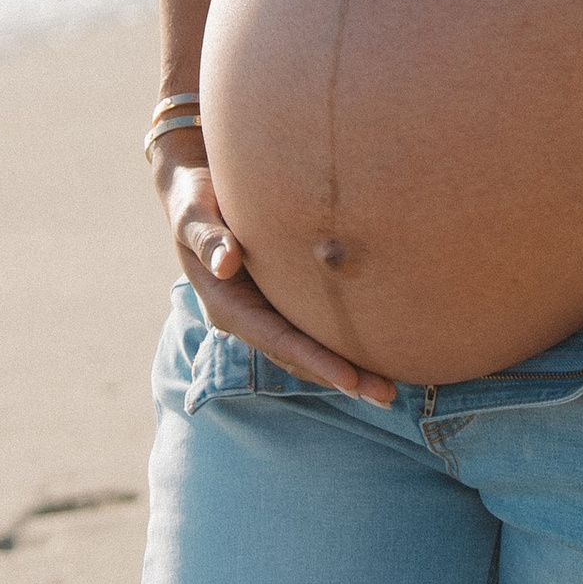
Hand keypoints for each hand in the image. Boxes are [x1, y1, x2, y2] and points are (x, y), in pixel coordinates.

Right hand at [153, 149, 395, 406]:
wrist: (193, 188)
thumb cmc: (195, 198)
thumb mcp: (193, 215)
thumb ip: (208, 238)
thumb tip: (226, 263)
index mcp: (227, 307)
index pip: (279, 342)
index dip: (315, 361)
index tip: (350, 380)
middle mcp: (249, 318)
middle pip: (300, 357)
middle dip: (342, 378)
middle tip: (387, 395)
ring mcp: (265, 311)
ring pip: (309, 348)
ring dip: (347, 369)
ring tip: (389, 388)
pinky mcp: (280, 297)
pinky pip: (312, 326)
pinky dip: (340, 342)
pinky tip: (373, 348)